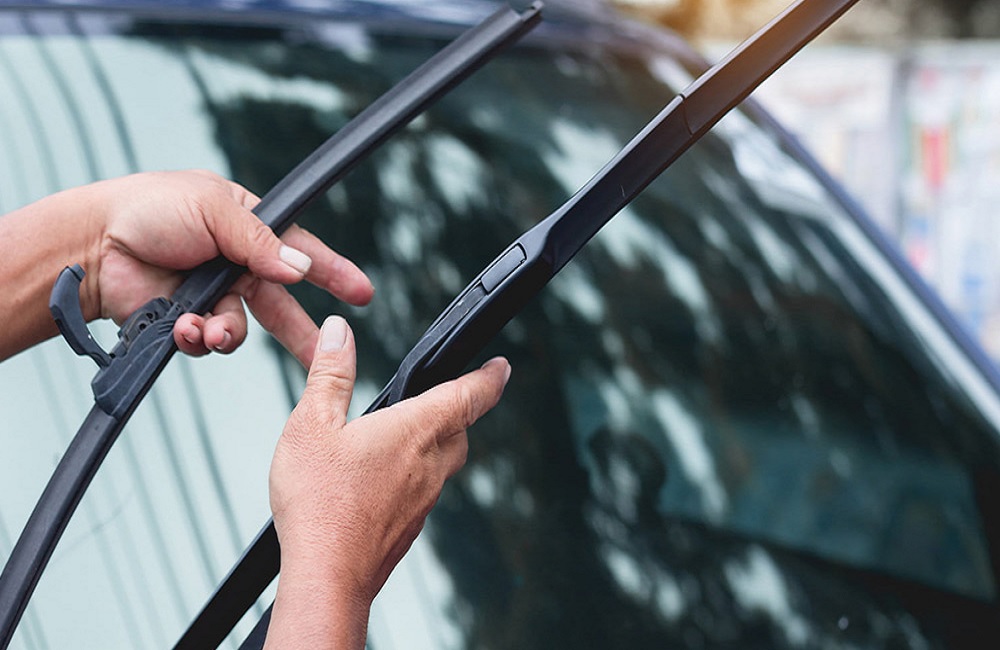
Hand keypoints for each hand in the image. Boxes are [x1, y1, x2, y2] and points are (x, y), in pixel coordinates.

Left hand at [94, 170, 373, 363]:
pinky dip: (199, 339)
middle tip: (324, 357)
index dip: (332, 272)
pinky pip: (208, 340)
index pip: (300, 251)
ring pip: (241, 329)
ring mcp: (210, 295)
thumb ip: (261, 242)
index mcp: (247, 228)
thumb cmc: (148, 208)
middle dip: (303, 333)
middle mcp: (234, 264)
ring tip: (209, 330)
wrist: (93, 244)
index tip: (362, 293)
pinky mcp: (186, 320)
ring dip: (229, 333)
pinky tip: (185, 329)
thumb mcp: (214, 210)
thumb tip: (297, 269)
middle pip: (281, 303)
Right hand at [265, 316, 510, 647]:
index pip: (468, 395)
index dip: (489, 377)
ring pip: (443, 464)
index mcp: (416, 431)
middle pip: (460, 431)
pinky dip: (412, 478)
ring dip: (433, 446)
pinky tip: (380, 483)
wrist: (328, 578)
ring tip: (403, 437)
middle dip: (459, 411)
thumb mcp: (312, 424)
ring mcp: (423, 501)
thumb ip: (330, 374)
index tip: (502, 367)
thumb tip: (339, 333)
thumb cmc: (321, 504)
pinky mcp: (410, 528)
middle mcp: (430, 466)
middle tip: (448, 398)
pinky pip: (423, 493)